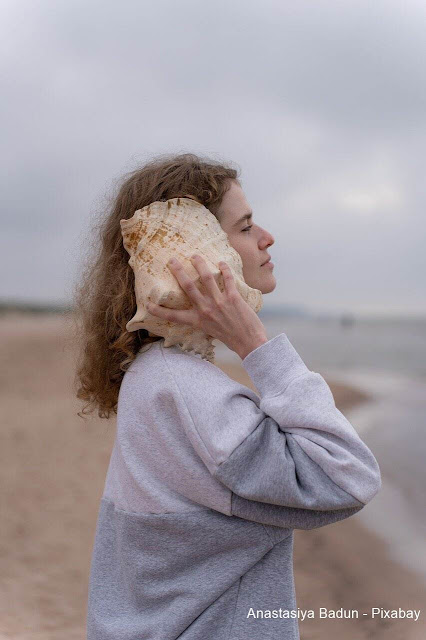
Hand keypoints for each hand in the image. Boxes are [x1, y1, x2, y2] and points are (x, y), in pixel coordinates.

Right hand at [146, 254, 267, 358]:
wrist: (249, 343)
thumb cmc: (231, 338)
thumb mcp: (210, 330)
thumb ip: (203, 319)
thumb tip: (199, 309)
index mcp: (198, 321)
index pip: (174, 316)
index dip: (159, 310)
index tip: (148, 304)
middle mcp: (206, 310)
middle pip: (187, 287)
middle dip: (178, 271)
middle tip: (172, 261)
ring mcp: (219, 302)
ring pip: (206, 278)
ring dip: (199, 264)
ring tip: (195, 256)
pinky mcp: (233, 298)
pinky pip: (227, 279)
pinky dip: (224, 269)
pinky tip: (221, 262)